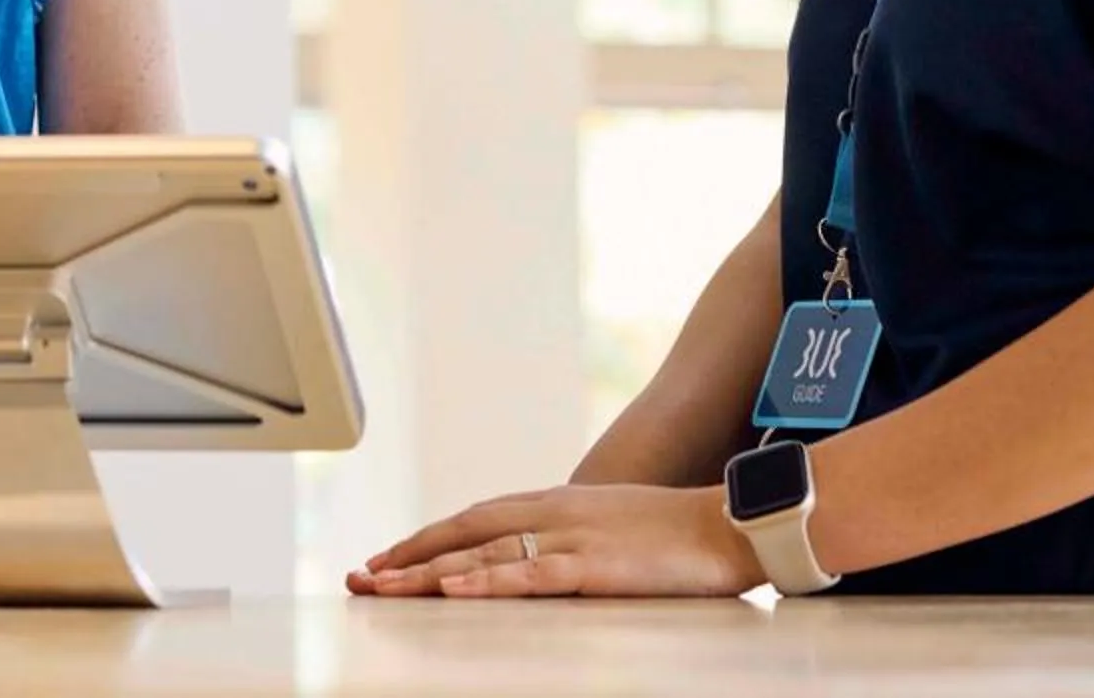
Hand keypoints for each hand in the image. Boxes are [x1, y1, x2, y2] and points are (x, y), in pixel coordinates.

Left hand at [347, 483, 760, 598]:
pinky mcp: (592, 566)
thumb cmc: (680, 533)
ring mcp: (569, 538)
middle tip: (362, 577)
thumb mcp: (612, 527)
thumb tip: (541, 562)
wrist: (731, 523)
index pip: (474, 519)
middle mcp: (551, 513)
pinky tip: (449, 590)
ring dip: (426, 572)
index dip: (428, 539)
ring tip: (382, 586)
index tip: (389, 558)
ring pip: (481, 555)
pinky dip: (483, 582)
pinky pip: (526, 575)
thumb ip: (571, 539)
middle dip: (408, 555)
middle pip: (463, 533)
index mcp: (555, 504)